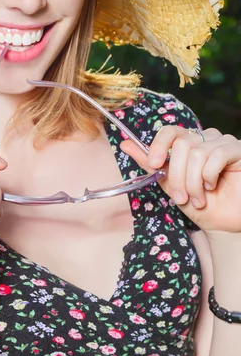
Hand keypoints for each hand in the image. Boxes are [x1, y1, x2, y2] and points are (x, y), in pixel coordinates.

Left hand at [120, 126, 240, 233]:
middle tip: (181, 198)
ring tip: (198, 199)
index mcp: (188, 143)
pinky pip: (216, 156)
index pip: (170, 131)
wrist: (224, 224)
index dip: (158, 145)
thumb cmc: (200, 204)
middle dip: (177, 176)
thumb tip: (125, 144)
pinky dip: (209, 176)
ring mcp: (223, 142)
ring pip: (197, 153)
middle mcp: (205, 138)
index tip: (154, 164)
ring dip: (193, 182)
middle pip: (181, 145)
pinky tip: (212, 186)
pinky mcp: (237, 150)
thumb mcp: (169, 185)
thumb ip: (151, 164)